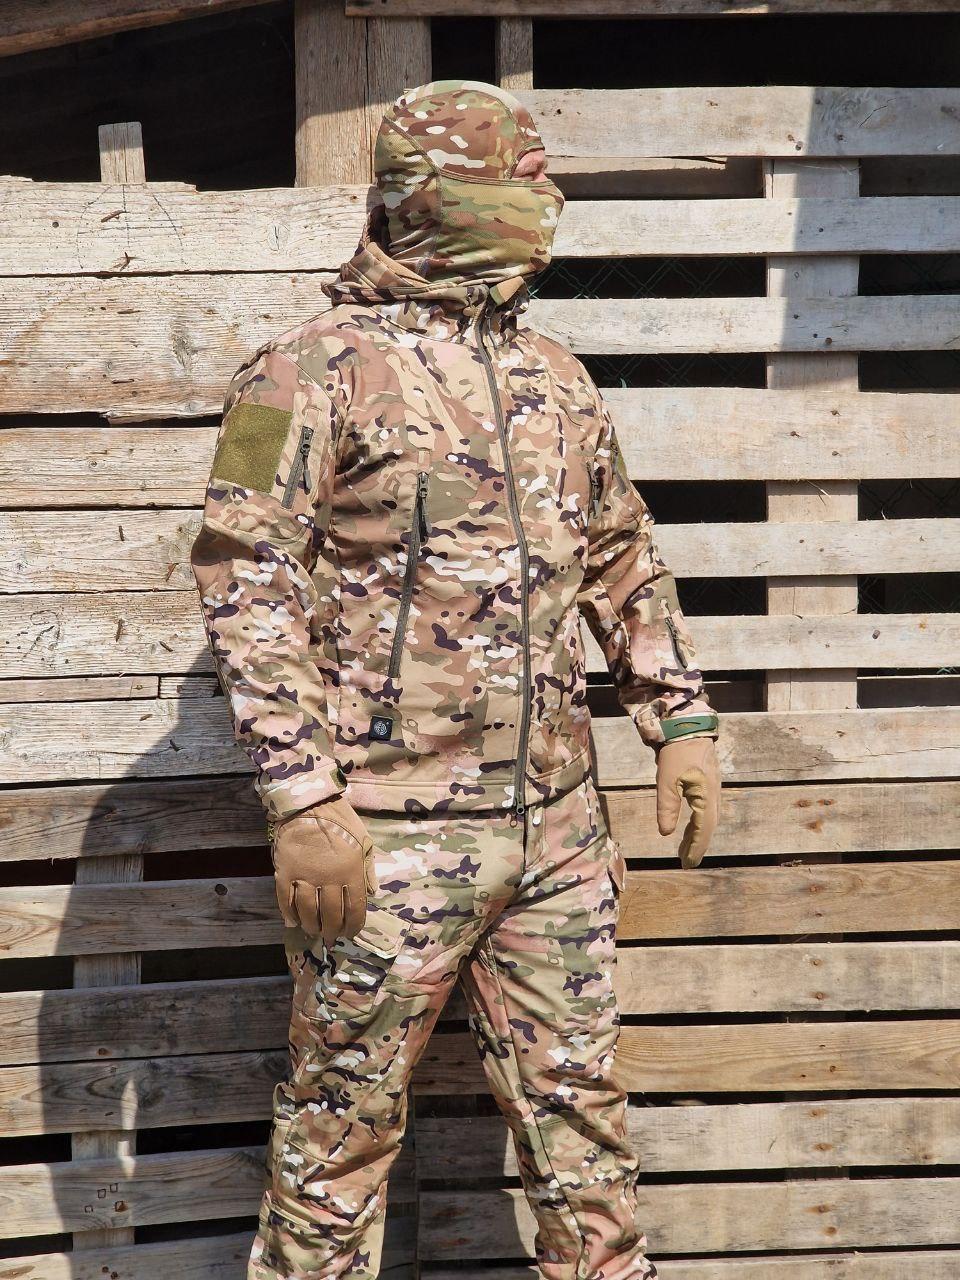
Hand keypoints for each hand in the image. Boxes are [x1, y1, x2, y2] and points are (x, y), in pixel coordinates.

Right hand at [270, 795, 378, 946]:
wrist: (310, 802)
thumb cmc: (341, 820)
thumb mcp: (365, 841)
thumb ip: (368, 870)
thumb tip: (371, 894)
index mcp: (352, 872)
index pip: (354, 909)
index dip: (353, 925)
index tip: (350, 932)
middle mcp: (330, 879)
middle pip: (331, 915)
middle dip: (333, 930)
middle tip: (331, 935)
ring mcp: (306, 876)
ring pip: (308, 912)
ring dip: (311, 925)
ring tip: (313, 930)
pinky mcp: (286, 872)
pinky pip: (286, 899)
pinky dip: (288, 913)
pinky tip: (292, 921)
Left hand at [655, 737, 720, 868]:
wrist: (688, 726)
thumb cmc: (676, 753)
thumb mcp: (666, 781)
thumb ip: (667, 808)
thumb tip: (666, 833)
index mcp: (706, 797)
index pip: (703, 829)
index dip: (695, 847)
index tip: (688, 863)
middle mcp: (714, 796)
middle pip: (708, 827)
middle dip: (697, 845)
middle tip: (686, 861)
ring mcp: (714, 789)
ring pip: (709, 818)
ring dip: (698, 835)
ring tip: (685, 848)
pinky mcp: (710, 783)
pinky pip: (707, 809)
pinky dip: (699, 822)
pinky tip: (690, 826)